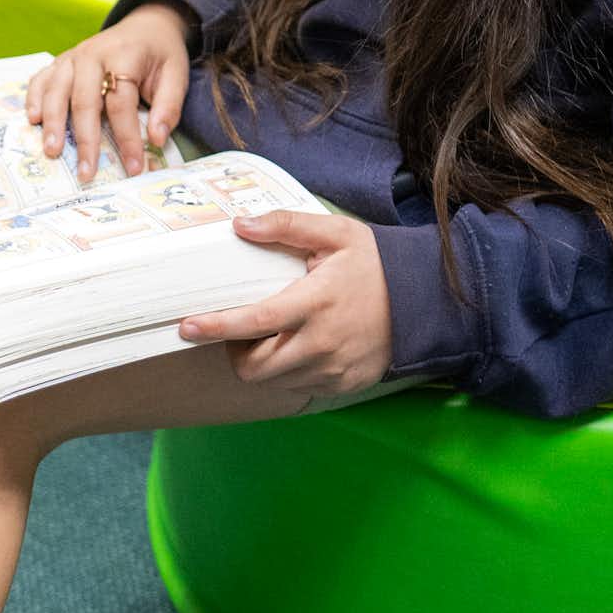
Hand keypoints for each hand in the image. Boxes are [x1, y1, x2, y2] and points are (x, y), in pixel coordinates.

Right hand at [26, 0, 192, 181]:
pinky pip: (41, 80)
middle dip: (85, 139)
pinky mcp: (60, 62)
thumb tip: (156, 139)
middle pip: (84, 100)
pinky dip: (34, 99)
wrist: (145, 25)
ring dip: (53, 122)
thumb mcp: (177, 75)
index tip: (134, 166)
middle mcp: (93, 54)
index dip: (127, 137)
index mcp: (124, 56)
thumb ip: (169, 106)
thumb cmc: (160, 55)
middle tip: (86, 172)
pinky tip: (33, 121)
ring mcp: (72, 56)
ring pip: (57, 91)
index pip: (122, 103)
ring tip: (52, 151)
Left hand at [178, 213, 392, 399]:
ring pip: (273, 380)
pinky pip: (298, 388)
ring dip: (261, 362)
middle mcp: (322, 343)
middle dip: (235, 351)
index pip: (254, 322)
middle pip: (255, 366)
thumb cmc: (375, 264)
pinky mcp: (342, 385)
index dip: (216, 327)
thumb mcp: (336, 233)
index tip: (187, 327)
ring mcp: (333, 369)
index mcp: (316, 302)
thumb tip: (239, 225)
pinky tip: (300, 346)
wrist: (426, 301)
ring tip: (273, 335)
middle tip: (241, 328)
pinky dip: (288, 371)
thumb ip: (285, 226)